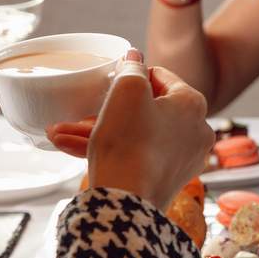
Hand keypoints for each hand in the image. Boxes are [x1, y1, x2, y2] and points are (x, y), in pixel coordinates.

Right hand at [57, 49, 213, 208]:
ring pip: (136, 134)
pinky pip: (137, 156)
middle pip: (146, 109)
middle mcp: (197, 130)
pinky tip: (71, 148)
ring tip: (61, 133)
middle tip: (80, 113)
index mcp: (193, 104)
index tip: (108, 85)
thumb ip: (131, 67)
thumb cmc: (129, 142)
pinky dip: (109, 151)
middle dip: (107, 110)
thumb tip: (135, 56)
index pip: (160, 77)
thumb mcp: (126, 91)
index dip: (130, 77)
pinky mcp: (169, 179)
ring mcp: (185, 158)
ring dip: (98, 132)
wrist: (127, 201)